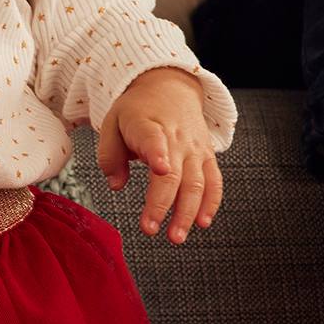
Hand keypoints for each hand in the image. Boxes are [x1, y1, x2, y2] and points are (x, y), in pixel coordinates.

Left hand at [97, 66, 222, 243]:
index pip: (154, 140)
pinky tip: (202, 223)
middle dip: (163, 205)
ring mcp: (195, 148)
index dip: (158, 154)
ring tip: (176, 237)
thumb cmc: (137, 109)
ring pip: (196, 183)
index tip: (160, 168)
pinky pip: (213, 181)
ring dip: (188, 212)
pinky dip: (211, 203)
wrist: (170, 87)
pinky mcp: (207, 156)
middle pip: (174, 174)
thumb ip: (109, 155)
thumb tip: (115, 185)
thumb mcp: (112, 123)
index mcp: (148, 126)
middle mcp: (176, 138)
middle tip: (150, 230)